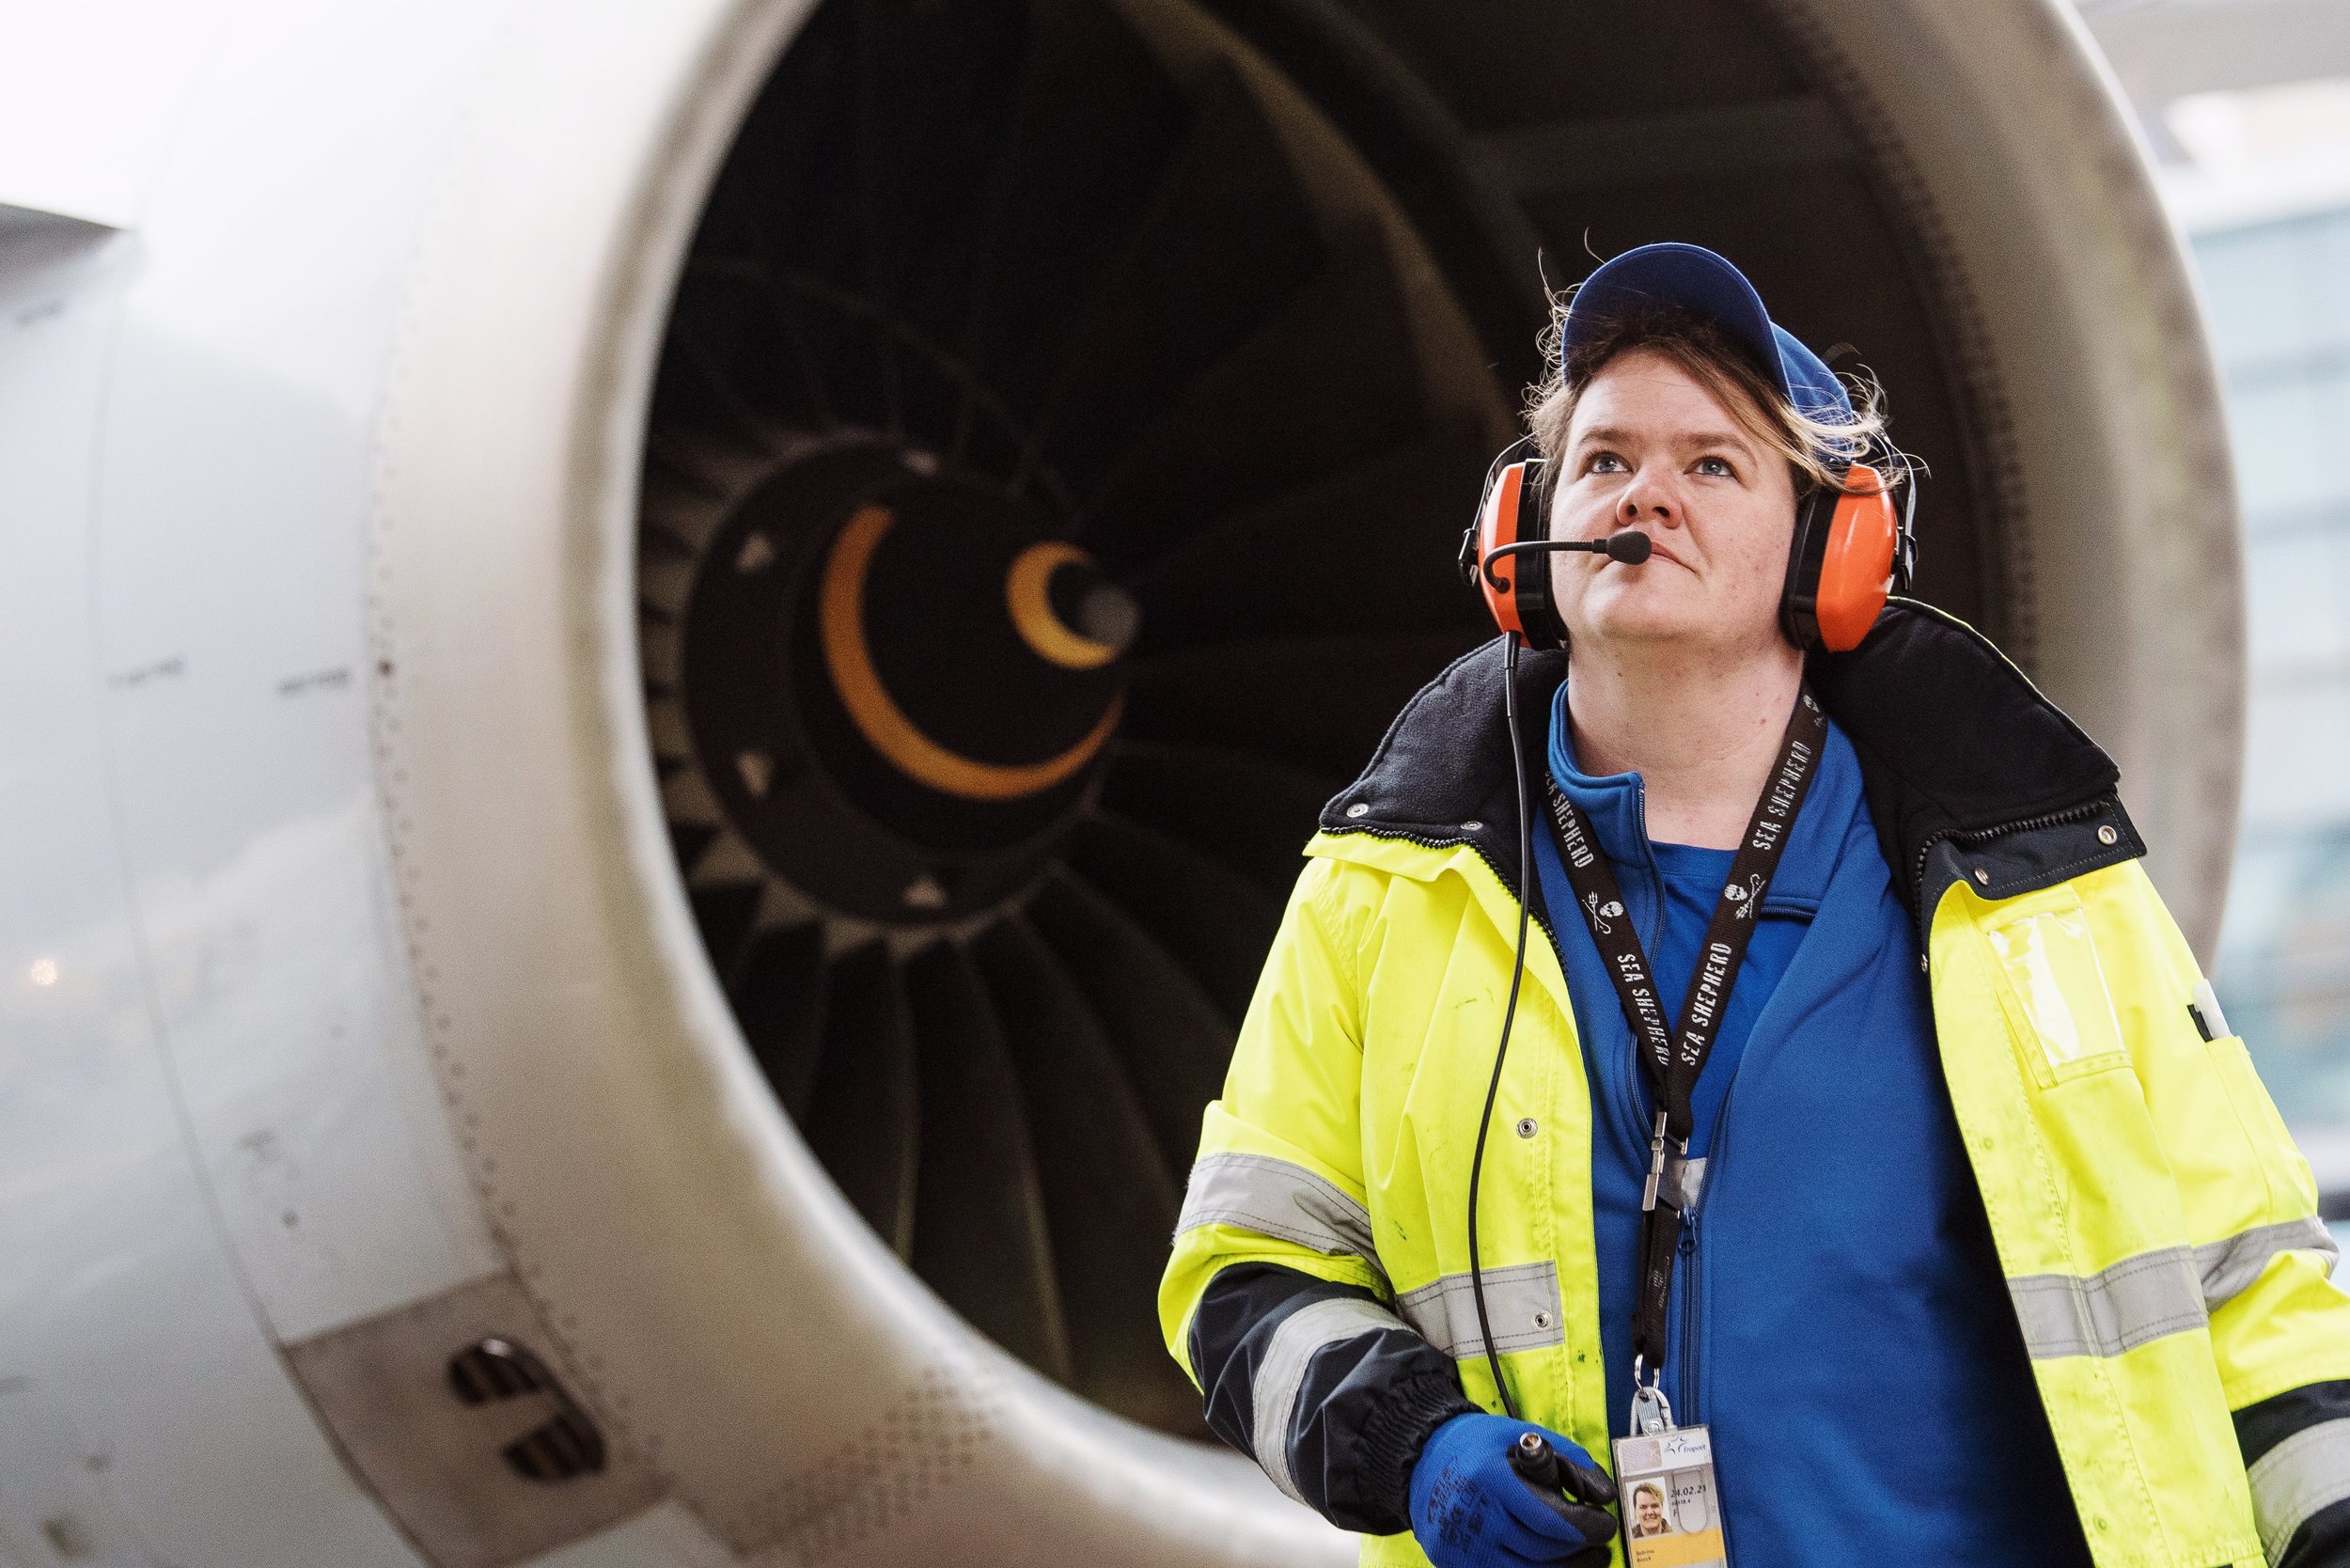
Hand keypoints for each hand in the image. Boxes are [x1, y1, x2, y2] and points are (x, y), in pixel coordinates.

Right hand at [1407, 1413, 1617, 1566]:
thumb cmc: (1476, 1446)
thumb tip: (1604, 1493)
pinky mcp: (1454, 1564)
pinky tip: (1553, 1565)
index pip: (1550, 1519)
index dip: (1587, 1527)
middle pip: (1543, 1550)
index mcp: (1490, 1478)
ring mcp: (1461, 1547)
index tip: (1606, 1524)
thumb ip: (1566, 1458)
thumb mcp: (1520, 1436)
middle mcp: (1474, 1516)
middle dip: (1581, 1550)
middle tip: (1601, 1544)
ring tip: (1588, 1559)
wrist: (1420, 1459)